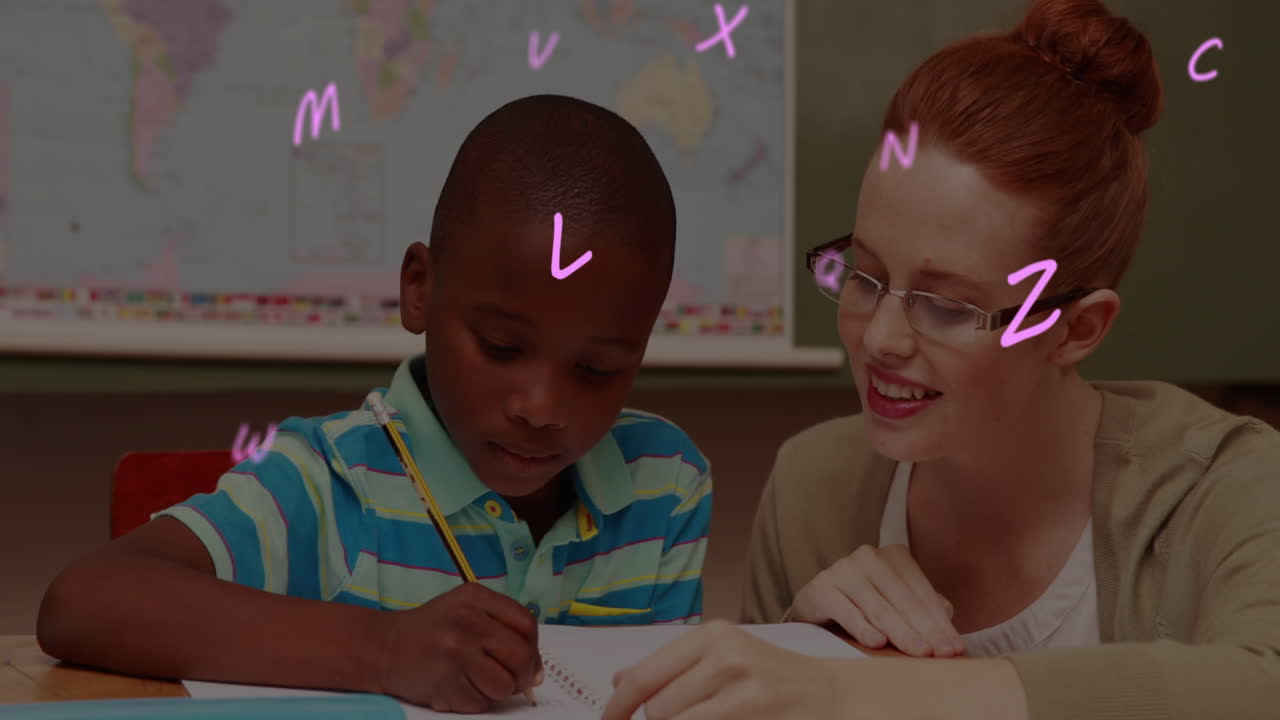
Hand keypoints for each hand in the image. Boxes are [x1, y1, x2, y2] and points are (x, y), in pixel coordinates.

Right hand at [373, 583, 542, 711]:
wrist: (382, 646)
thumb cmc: (431, 630)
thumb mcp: (466, 610)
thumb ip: (503, 630)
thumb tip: (536, 673)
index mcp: (476, 597)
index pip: (526, 624)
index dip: (533, 648)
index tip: (527, 661)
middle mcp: (466, 620)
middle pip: (520, 656)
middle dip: (521, 675)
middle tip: (509, 680)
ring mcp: (454, 651)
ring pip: (504, 685)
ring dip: (496, 691)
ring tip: (476, 681)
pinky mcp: (443, 681)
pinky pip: (479, 703)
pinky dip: (474, 702)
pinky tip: (458, 687)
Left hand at [602, 620, 849, 719]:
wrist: (831, 696)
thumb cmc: (771, 678)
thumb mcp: (722, 658)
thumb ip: (671, 667)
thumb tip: (618, 679)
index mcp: (711, 636)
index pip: (644, 677)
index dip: (618, 708)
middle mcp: (725, 656)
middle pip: (658, 710)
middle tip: (687, 716)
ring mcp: (742, 688)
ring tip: (709, 717)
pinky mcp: (756, 712)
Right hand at [790, 544, 963, 656]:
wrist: (817, 603)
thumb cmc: (864, 605)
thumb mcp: (896, 604)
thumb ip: (922, 609)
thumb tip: (948, 621)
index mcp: (894, 557)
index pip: (922, 593)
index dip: (940, 623)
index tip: (954, 649)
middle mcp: (869, 557)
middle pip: (903, 600)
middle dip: (925, 630)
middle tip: (941, 654)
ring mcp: (843, 570)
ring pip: (878, 607)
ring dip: (901, 632)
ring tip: (919, 653)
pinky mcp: (821, 588)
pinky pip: (846, 610)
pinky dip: (862, 628)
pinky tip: (877, 643)